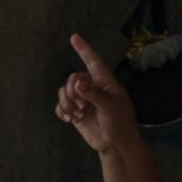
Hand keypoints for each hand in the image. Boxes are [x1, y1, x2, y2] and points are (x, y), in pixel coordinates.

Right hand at [54, 34, 139, 154]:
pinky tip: (68, 119)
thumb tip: (77, 83)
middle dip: (73, 92)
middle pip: (73, 78)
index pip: (93, 61)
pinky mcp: (75, 112)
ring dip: (67, 103)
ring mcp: (83, 100)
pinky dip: (62, 110)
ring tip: (77, 114)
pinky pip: (61, 105)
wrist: (115, 145)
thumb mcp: (111, 106)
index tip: (74, 37)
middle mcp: (92, 88)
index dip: (84, 49)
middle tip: (81, 106)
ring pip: (64, 91)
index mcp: (104, 82)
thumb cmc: (120, 123)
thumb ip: (93, 93)